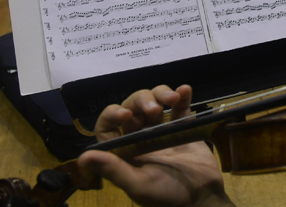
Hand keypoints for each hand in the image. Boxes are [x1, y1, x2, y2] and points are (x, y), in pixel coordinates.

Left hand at [77, 85, 232, 206]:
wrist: (203, 198)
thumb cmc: (167, 196)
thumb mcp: (138, 185)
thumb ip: (114, 170)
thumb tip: (83, 157)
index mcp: (124, 151)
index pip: (108, 127)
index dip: (111, 115)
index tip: (124, 113)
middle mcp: (140, 138)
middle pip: (133, 108)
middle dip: (142, 100)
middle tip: (155, 108)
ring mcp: (162, 130)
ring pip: (155, 102)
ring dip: (161, 94)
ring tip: (173, 98)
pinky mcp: (183, 126)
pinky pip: (180, 106)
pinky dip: (182, 95)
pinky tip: (185, 90)